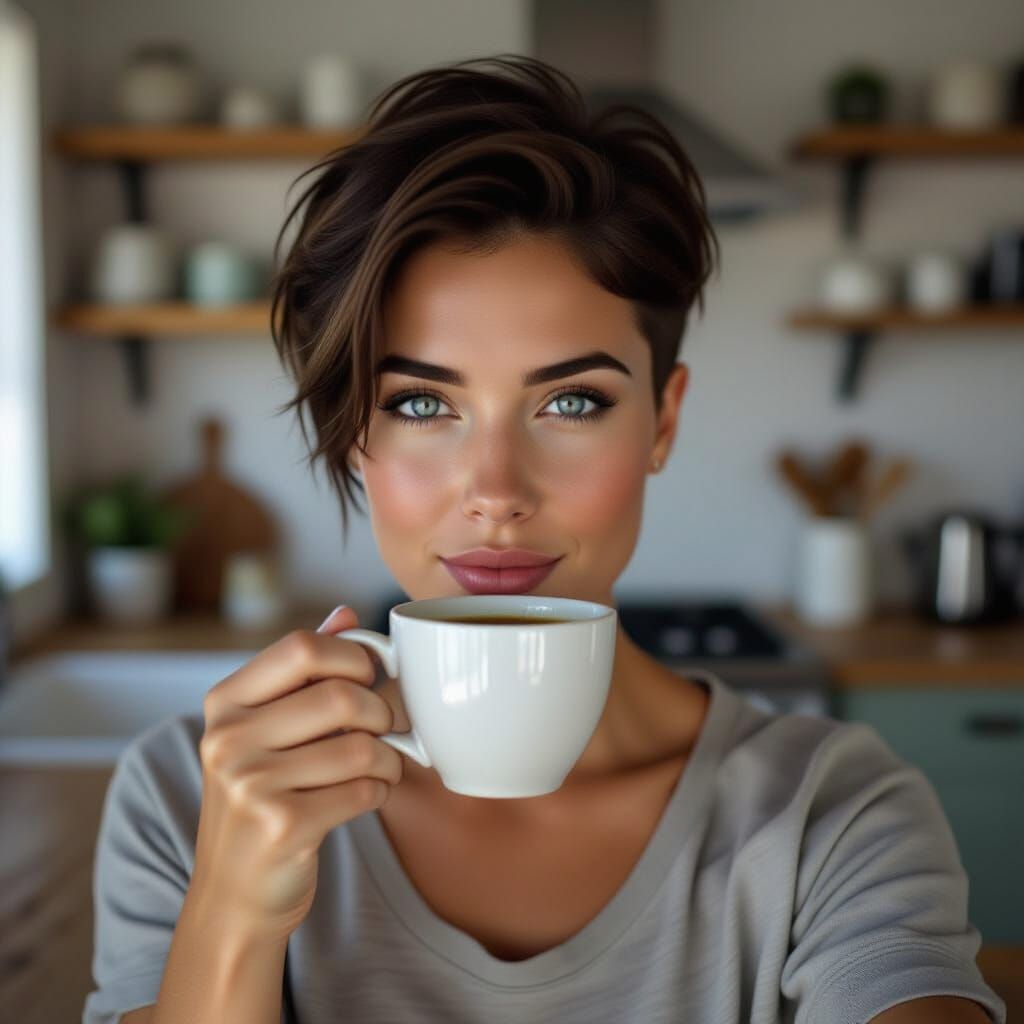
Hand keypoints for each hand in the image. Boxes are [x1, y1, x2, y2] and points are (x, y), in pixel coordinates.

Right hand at [188, 606, 403, 938]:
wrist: (235, 896)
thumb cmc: (263, 798)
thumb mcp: (266, 730)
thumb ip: (303, 671)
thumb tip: (346, 613)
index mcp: (225, 702)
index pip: (303, 647)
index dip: (354, 657)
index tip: (371, 676)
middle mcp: (227, 738)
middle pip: (341, 696)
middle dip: (382, 712)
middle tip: (387, 729)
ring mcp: (249, 784)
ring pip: (360, 746)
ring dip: (389, 758)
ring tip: (382, 766)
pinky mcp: (280, 825)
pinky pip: (363, 789)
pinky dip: (380, 790)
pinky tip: (368, 795)